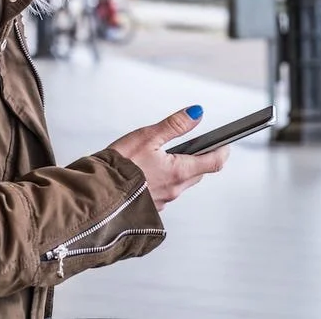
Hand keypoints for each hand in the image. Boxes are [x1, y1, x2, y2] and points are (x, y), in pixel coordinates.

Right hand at [107, 106, 228, 210]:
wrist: (95, 194)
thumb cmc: (118, 165)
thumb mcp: (146, 136)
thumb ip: (174, 125)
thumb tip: (196, 113)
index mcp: (178, 171)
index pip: (214, 162)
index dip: (222, 151)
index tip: (225, 143)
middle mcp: (175, 190)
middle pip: (198, 173)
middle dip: (199, 159)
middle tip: (192, 145)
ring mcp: (163, 201)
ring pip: (181, 183)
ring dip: (180, 171)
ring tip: (163, 157)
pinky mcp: (151, 208)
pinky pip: (165, 192)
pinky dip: (163, 181)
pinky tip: (148, 174)